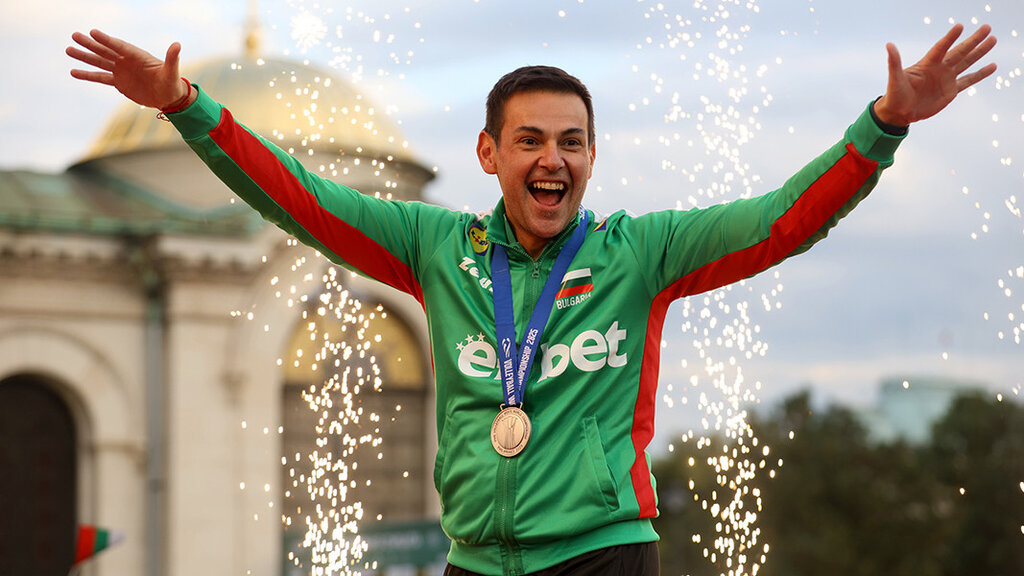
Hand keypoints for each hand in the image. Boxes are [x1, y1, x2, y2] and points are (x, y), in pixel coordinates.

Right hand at [67, 29, 189, 109]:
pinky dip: (87, 75)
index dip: (107, 40)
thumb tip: (177, 45)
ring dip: (84, 57)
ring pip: (99, 62)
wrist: (169, 97)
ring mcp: (121, 71)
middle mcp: (126, 61)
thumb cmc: (172, 83)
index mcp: (137, 56)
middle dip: (90, 44)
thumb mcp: (171, 72)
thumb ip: (172, 58)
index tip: (93, 32)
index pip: (119, 46)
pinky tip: (73, 71)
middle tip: (74, 36)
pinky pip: (100, 78)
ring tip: (68, 50)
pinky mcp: (118, 83)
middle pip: (105, 50)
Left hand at [874, 24, 996, 126]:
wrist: (899, 113)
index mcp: (927, 64)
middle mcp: (939, 68)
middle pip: (959, 51)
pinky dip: (981, 74)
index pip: (941, 48)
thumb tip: (889, 45)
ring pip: (967, 62)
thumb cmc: (894, 95)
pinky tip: (992, 66)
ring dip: (979, 52)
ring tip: (992, 39)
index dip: (950, 38)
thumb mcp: (894, 79)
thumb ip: (894, 62)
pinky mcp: (951, 91)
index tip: (960, 27)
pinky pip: (969, 80)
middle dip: (973, 40)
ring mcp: (946, 78)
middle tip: (986, 27)